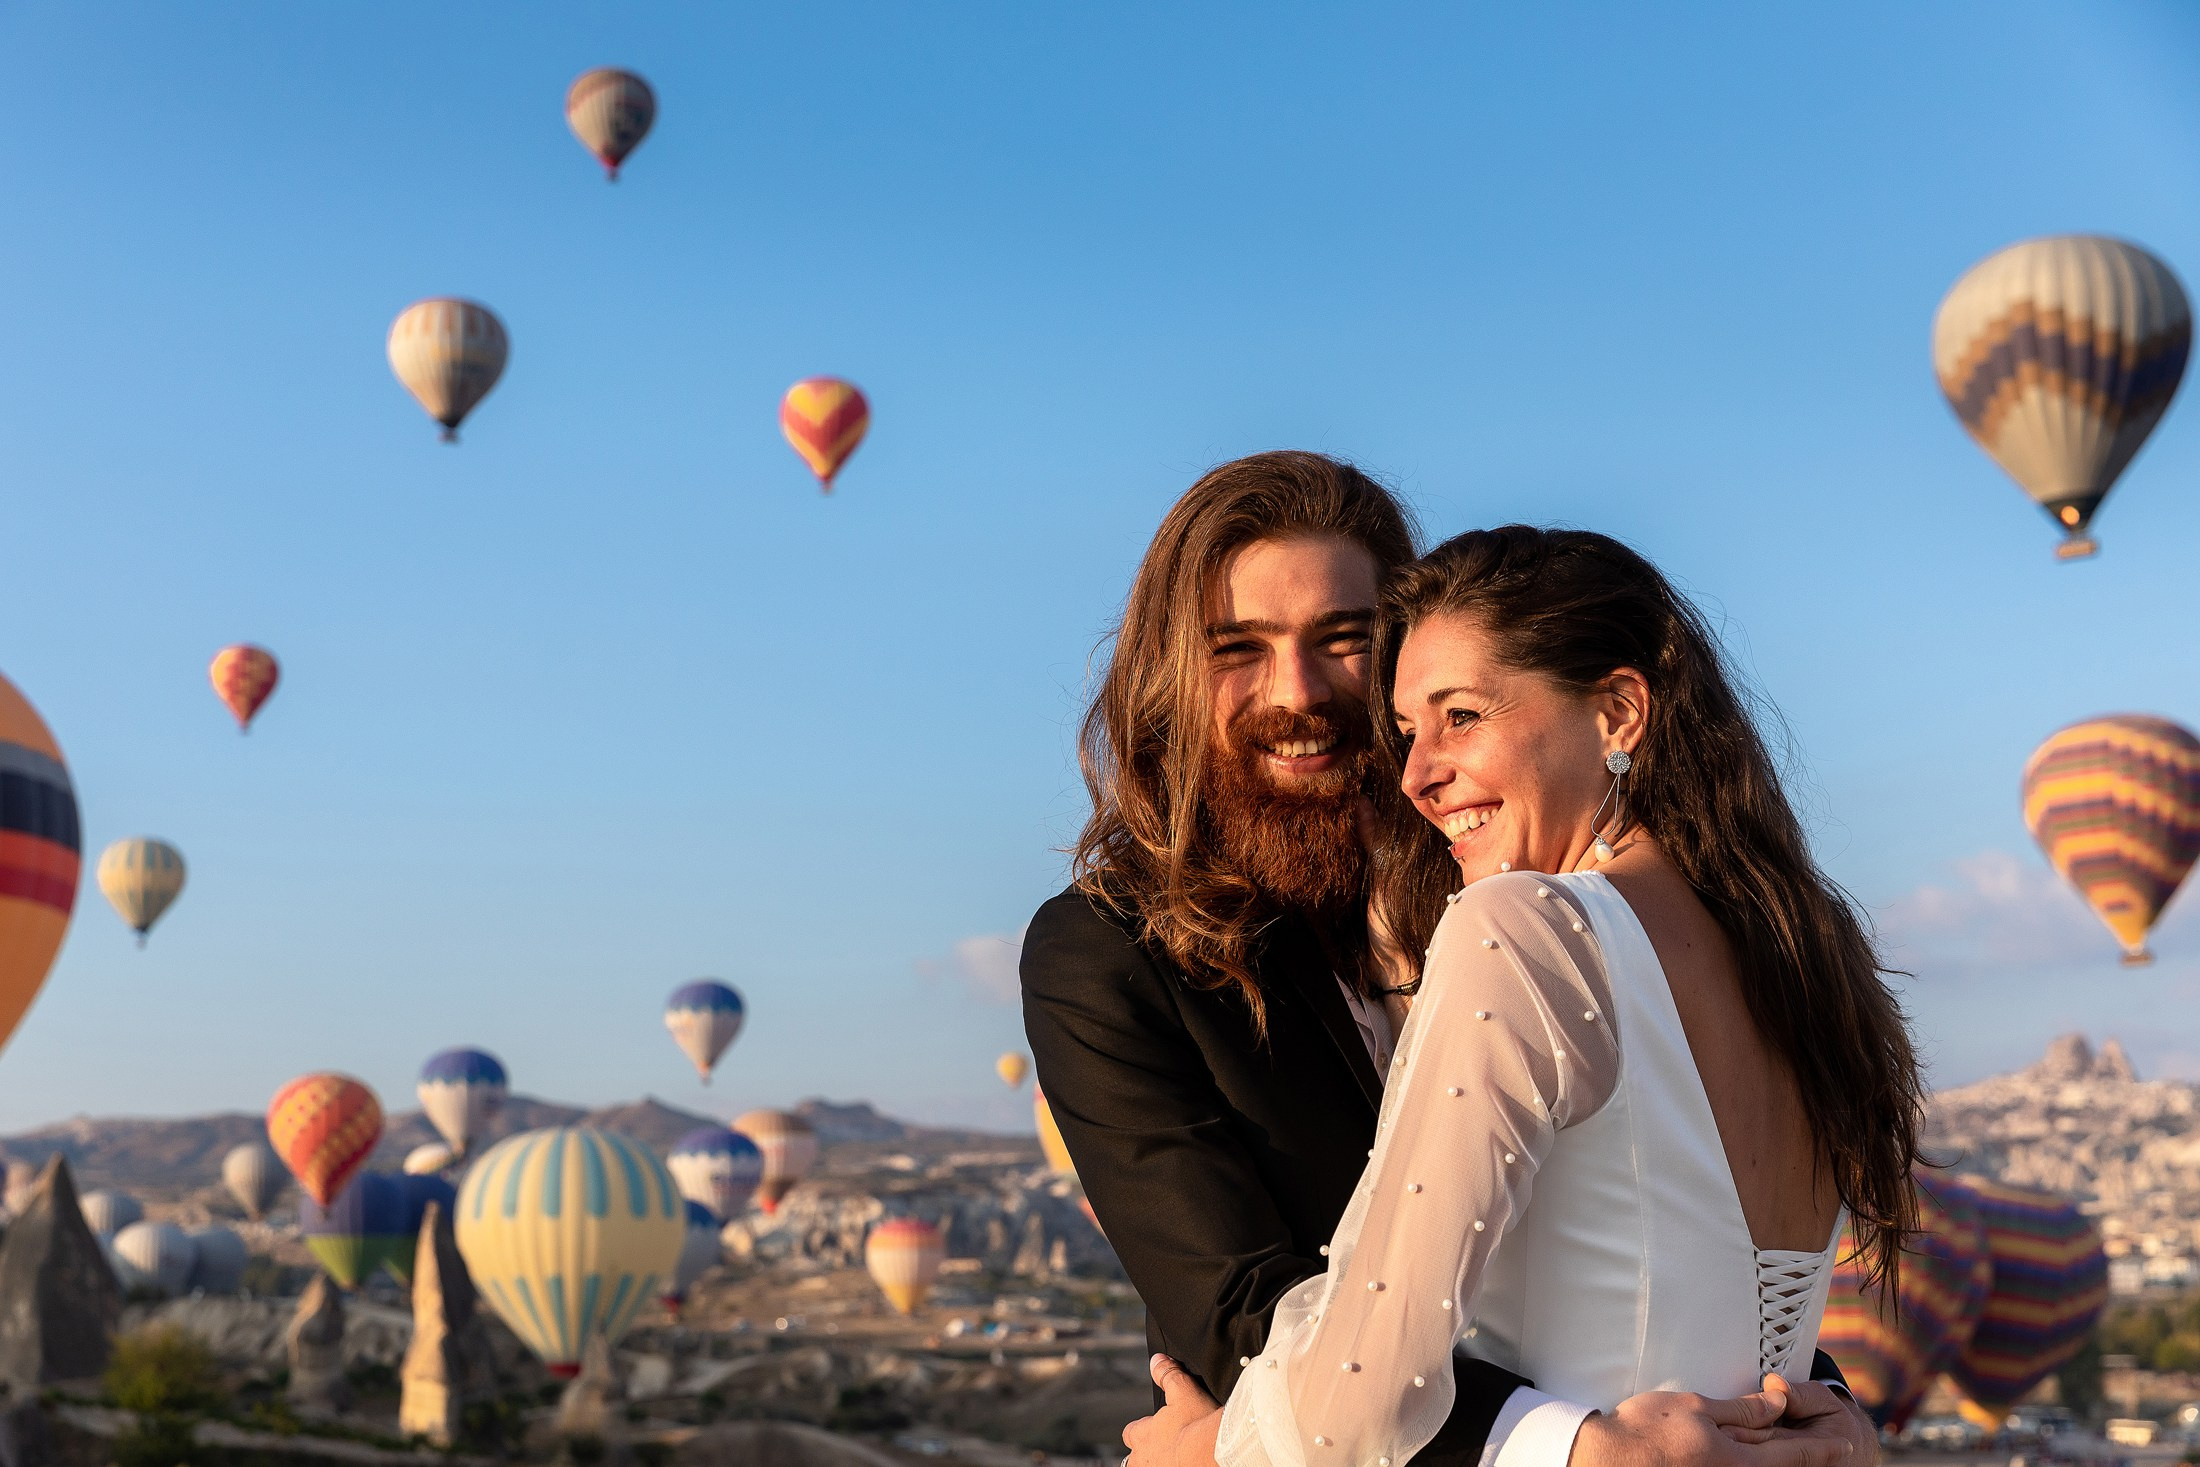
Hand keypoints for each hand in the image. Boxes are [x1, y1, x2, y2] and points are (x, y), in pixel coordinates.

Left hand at [1124, 1355, 1222, 1466]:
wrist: (1218, 1453)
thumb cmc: (1199, 1423)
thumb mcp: (1183, 1390)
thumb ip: (1167, 1374)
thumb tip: (1157, 1360)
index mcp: (1141, 1437)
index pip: (1130, 1433)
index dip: (1142, 1429)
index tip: (1157, 1427)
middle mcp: (1142, 1461)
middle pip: (1137, 1458)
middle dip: (1150, 1452)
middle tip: (1171, 1446)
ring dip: (1163, 1462)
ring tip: (1182, 1456)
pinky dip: (1180, 1465)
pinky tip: (1191, 1462)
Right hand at [1569, 1380, 1852, 1466]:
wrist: (1605, 1459)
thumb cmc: (1645, 1430)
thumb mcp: (1696, 1409)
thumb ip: (1742, 1410)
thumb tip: (1778, 1404)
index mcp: (1739, 1460)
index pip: (1795, 1454)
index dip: (1824, 1448)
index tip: (1846, 1443)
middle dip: (1805, 1456)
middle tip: (1829, 1445)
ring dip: (1776, 1458)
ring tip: (1789, 1447)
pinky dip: (1752, 1462)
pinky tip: (1748, 1455)